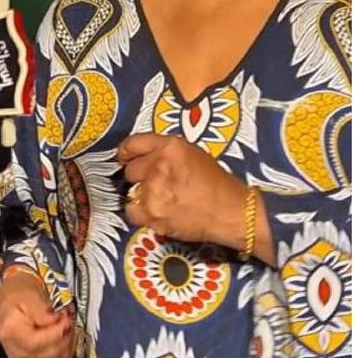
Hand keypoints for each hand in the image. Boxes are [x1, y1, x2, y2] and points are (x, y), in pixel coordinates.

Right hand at [0, 271, 75, 357]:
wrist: (14, 293)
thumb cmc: (19, 292)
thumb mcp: (30, 294)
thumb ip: (42, 311)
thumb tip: (56, 322)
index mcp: (10, 331)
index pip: (36, 343)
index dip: (55, 334)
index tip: (66, 320)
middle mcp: (14, 348)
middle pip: (46, 354)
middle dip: (63, 338)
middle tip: (69, 320)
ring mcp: (22, 357)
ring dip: (65, 343)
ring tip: (67, 325)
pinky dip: (63, 349)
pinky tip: (65, 334)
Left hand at [117, 134, 246, 249]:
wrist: (232, 212)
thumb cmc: (216, 183)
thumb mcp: (191, 153)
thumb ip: (164, 151)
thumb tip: (140, 156)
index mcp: (169, 147)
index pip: (133, 143)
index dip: (126, 152)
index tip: (124, 158)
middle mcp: (159, 165)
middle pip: (130, 170)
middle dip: (141, 177)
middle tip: (157, 184)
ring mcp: (154, 190)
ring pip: (131, 192)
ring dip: (143, 196)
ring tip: (163, 200)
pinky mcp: (153, 213)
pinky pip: (132, 212)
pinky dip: (141, 214)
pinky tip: (158, 212)